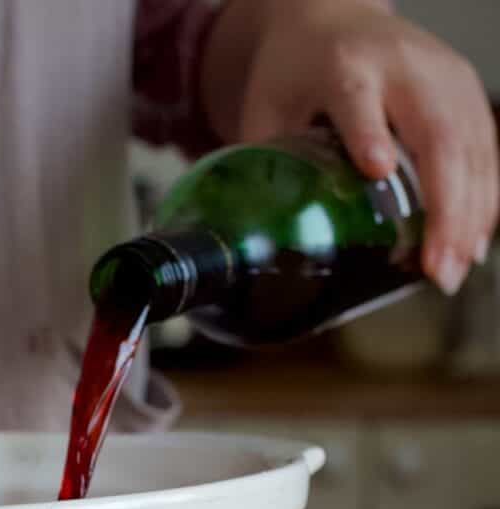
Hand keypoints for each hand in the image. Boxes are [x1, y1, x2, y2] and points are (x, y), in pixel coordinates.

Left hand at [201, 0, 498, 295]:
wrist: (334, 18)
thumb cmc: (296, 70)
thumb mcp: (265, 106)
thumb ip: (261, 162)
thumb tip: (244, 236)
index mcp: (344, 67)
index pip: (358, 99)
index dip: (368, 133)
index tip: (377, 169)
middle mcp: (405, 68)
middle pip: (435, 133)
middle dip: (442, 205)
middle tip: (434, 265)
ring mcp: (444, 78)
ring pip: (470, 148)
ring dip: (468, 215)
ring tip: (451, 272)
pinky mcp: (466, 93)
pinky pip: (484, 150)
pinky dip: (482, 200)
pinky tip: (471, 244)